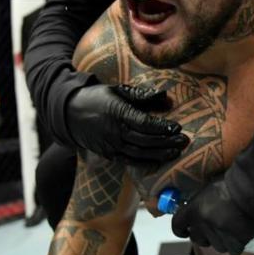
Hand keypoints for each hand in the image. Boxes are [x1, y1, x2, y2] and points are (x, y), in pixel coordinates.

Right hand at [66, 83, 188, 163]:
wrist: (69, 113)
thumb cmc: (97, 98)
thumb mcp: (118, 90)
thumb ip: (142, 95)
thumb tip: (166, 97)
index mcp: (118, 113)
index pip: (144, 123)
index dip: (162, 127)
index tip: (177, 127)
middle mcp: (114, 132)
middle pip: (145, 140)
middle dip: (167, 142)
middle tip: (184, 141)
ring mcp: (111, 145)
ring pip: (139, 153)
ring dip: (160, 154)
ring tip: (176, 152)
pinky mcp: (108, 154)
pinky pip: (129, 161)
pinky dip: (145, 163)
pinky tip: (159, 161)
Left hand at [171, 174, 253, 254]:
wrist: (253, 187)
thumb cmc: (232, 182)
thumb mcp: (208, 189)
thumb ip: (199, 203)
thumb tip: (193, 210)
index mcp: (194, 210)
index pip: (178, 226)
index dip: (181, 229)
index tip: (184, 230)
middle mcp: (204, 225)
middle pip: (197, 239)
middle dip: (203, 234)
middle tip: (212, 227)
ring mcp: (220, 235)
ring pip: (216, 246)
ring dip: (221, 240)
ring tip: (231, 228)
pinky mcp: (236, 242)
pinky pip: (233, 250)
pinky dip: (236, 244)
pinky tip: (241, 233)